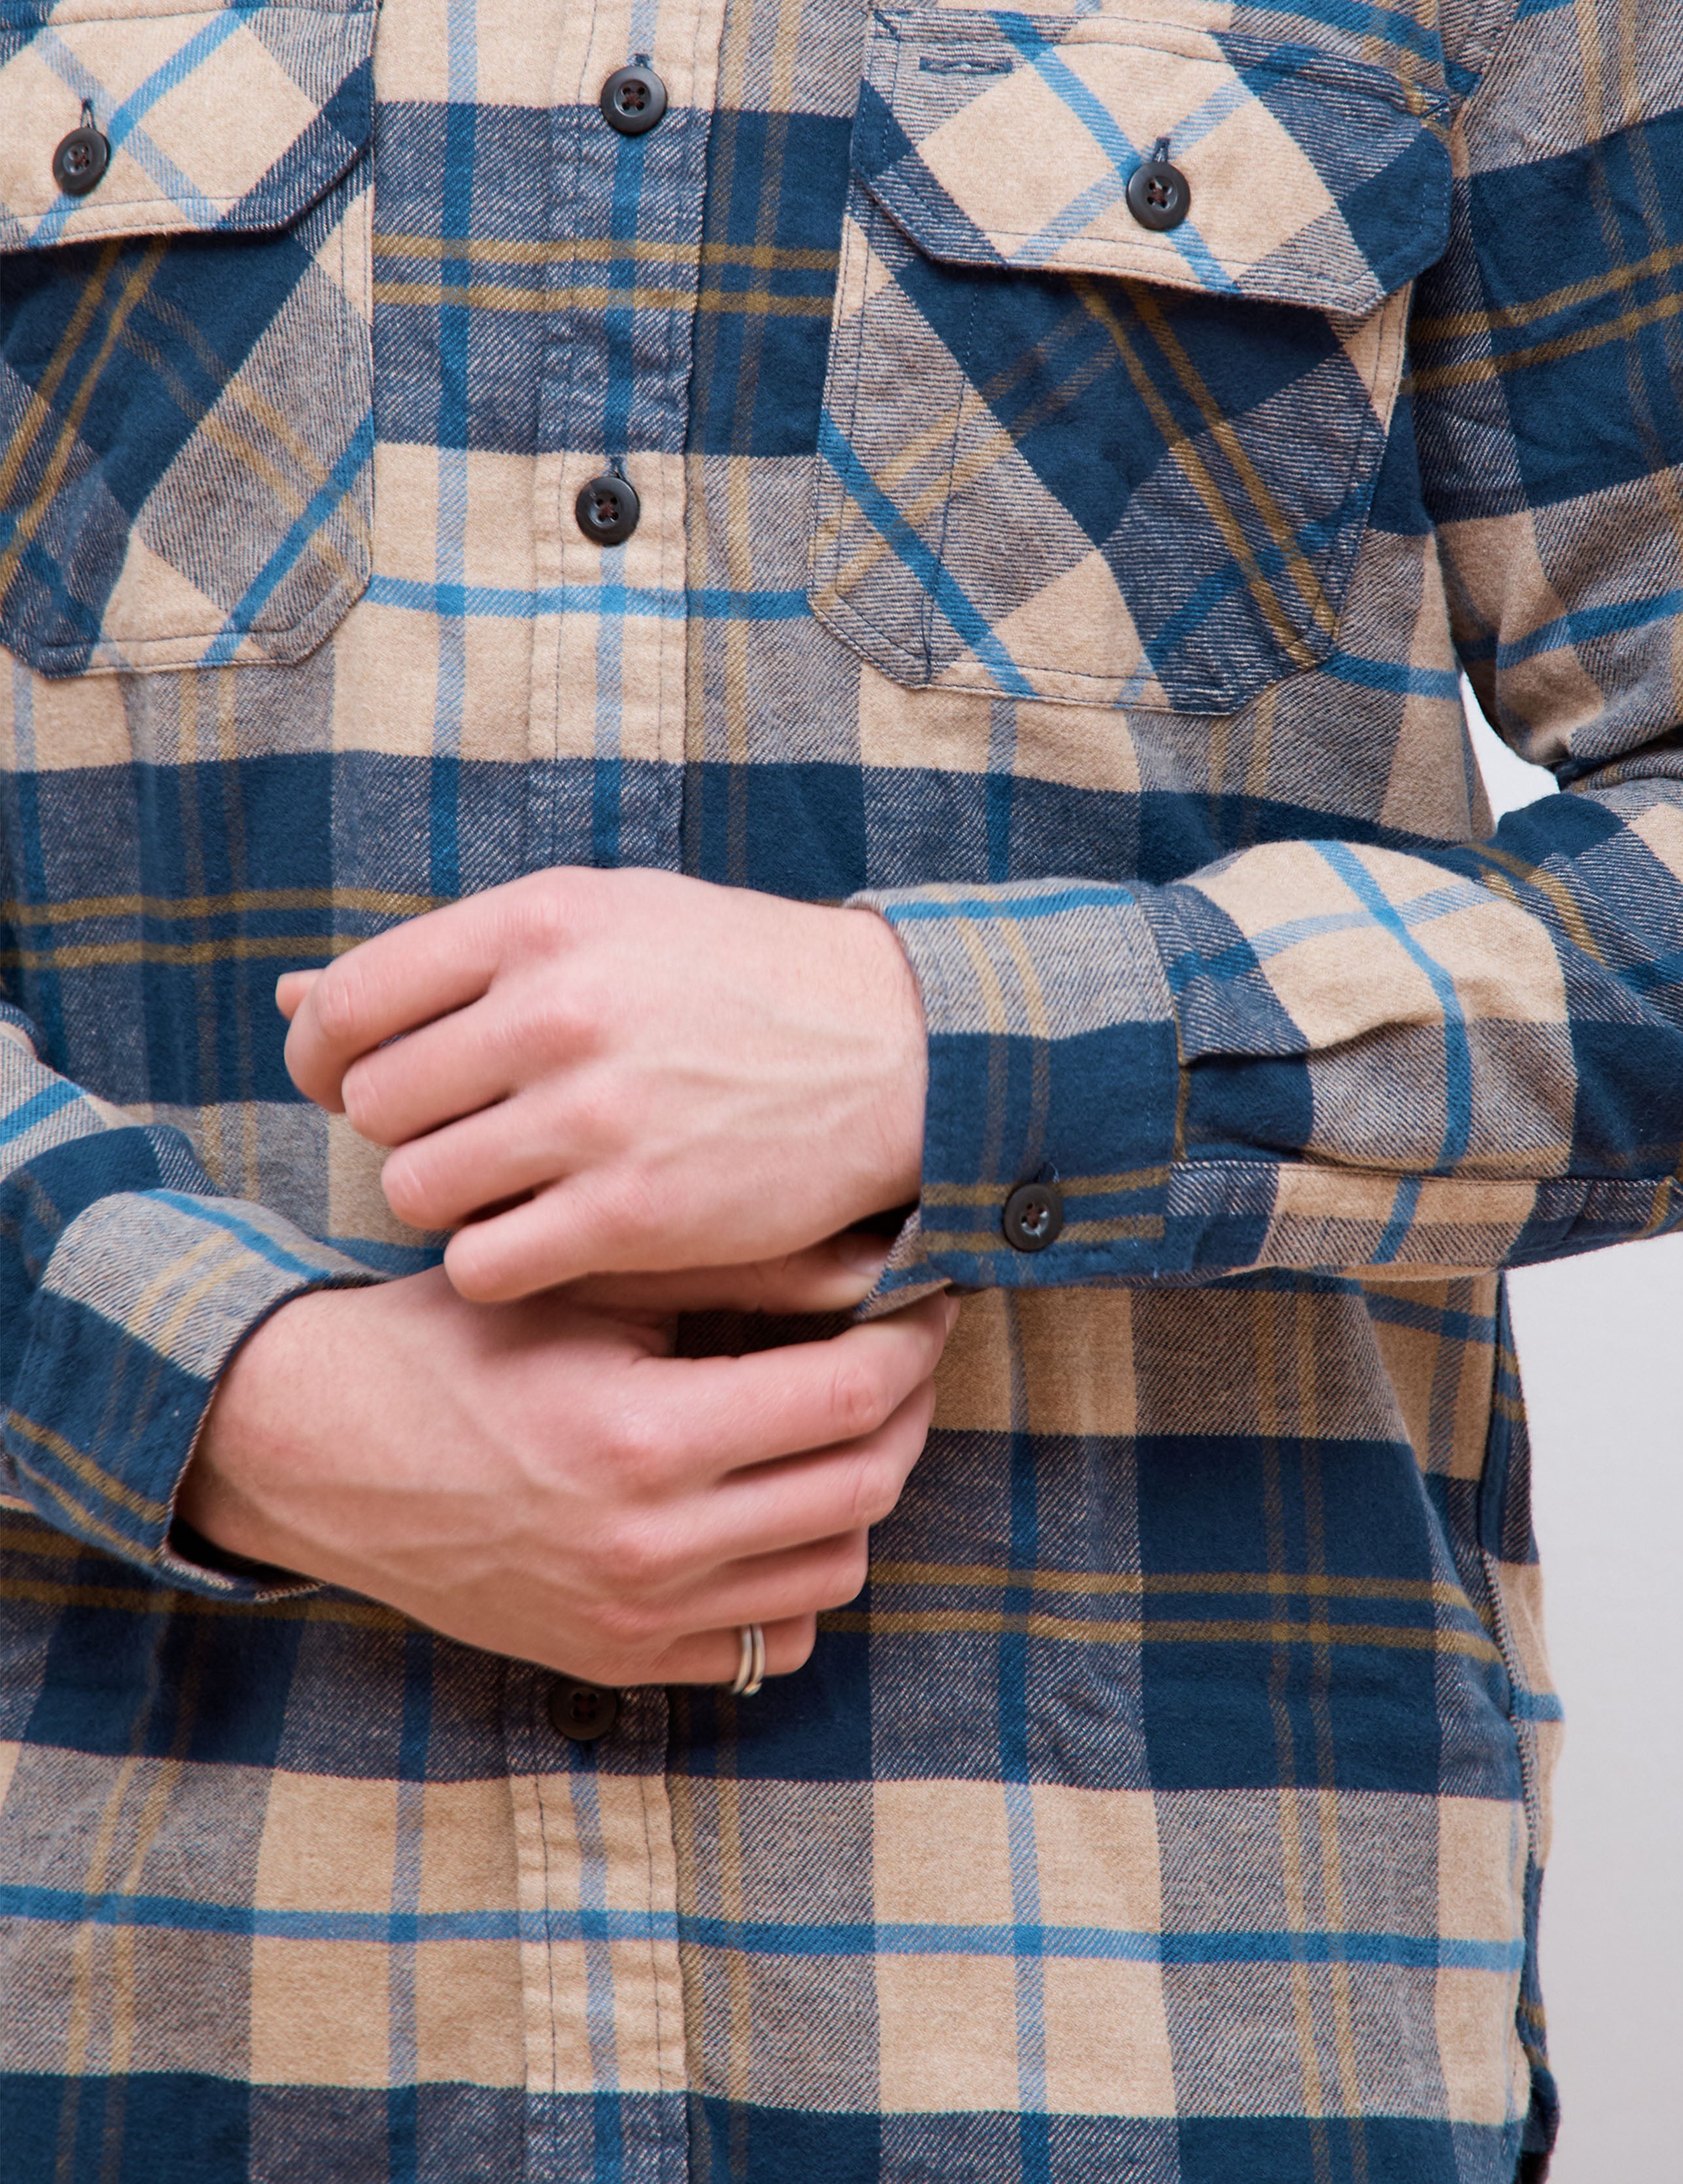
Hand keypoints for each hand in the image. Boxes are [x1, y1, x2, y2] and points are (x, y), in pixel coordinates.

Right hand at [176, 1268, 952, 1683]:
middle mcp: (649, 1549)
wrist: (320, 1447)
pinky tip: (775, 1507)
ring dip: (859, 1492)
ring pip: (833, 1573)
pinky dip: (794, 1580)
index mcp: (646, 1439)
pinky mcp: (613, 1660)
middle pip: (862, 1487)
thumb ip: (734, 1277)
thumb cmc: (452, 1342)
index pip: (848, 1398)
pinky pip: (764, 1644)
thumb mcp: (590, 1285)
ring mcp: (633, 1620)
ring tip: (842, 1422)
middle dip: (904, 1407)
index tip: (923, 1297)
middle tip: (901, 1350)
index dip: (909, 1341)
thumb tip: (868, 1261)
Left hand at [277, 867, 926, 1301]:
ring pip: (419, 1191)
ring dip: (448, 1200)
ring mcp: (596, 1117)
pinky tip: (548, 1231)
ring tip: (512, 1182)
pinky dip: (497, 1261)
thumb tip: (287, 996)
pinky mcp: (633, 1214)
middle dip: (403, 1130)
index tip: (356, 1081)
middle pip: (379, 1107)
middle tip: (465, 1132)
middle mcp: (558, 1011)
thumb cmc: (733, 977)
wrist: (894, 1049)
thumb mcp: (600, 919)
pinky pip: (484, 1264)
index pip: (350, 1003)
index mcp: (541, 922)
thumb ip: (451, 960)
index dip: (325, 1057)